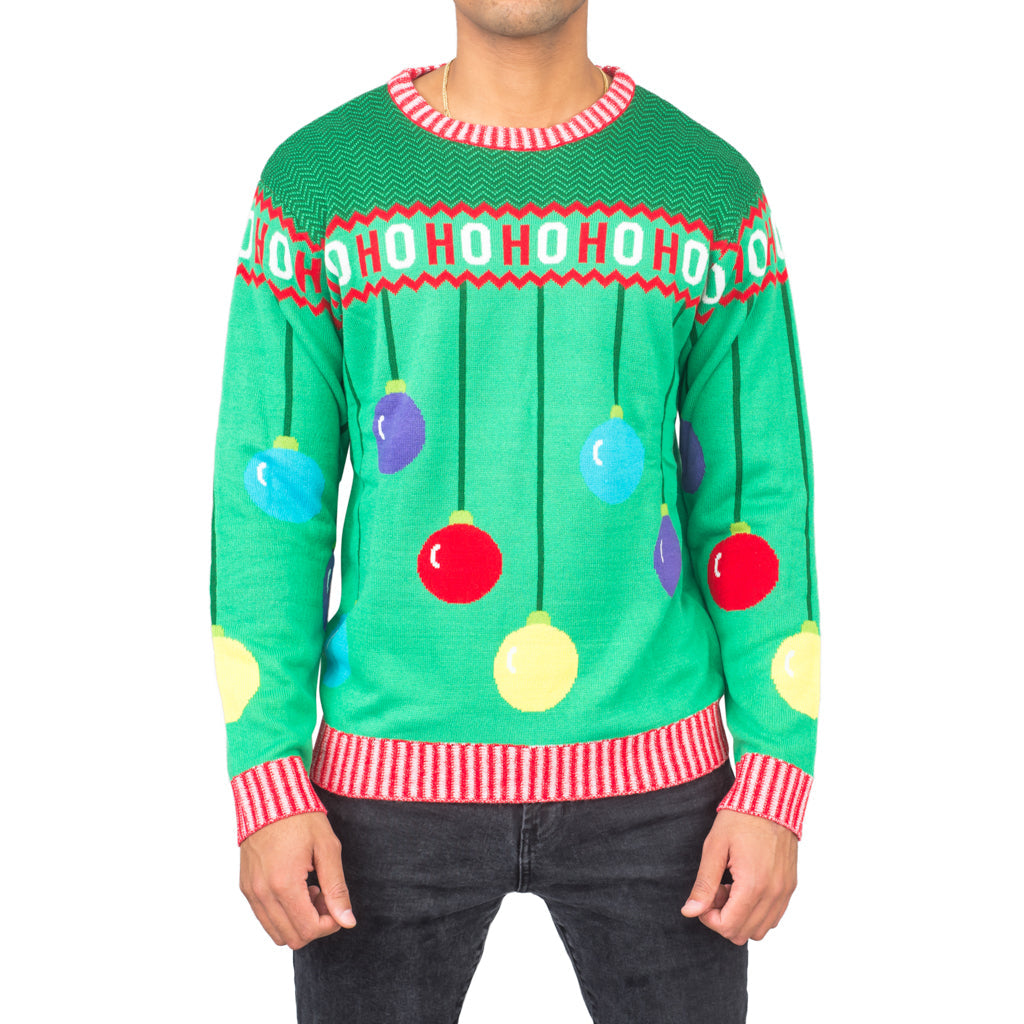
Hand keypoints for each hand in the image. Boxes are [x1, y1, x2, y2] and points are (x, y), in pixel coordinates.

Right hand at [239, 810, 356, 949]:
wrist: (271, 795)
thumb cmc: (301, 817)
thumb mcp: (328, 848)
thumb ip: (337, 889)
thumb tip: (347, 922)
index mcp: (284, 884)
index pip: (308, 930)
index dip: (329, 924)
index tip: (336, 904)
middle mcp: (262, 893)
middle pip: (292, 938)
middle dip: (314, 924)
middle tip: (324, 895)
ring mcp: (251, 891)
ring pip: (276, 932)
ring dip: (297, 920)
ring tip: (310, 889)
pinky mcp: (246, 887)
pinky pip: (264, 917)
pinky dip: (282, 912)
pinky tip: (295, 886)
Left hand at [680, 808, 796, 943]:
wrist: (770, 799)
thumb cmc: (740, 818)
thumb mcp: (714, 847)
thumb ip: (704, 884)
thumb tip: (690, 912)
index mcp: (753, 885)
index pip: (728, 927)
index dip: (709, 918)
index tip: (705, 897)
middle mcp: (774, 894)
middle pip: (744, 933)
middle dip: (724, 917)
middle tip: (717, 889)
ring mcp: (785, 892)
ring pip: (761, 929)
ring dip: (741, 916)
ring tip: (731, 887)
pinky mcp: (790, 886)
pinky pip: (774, 916)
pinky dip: (757, 911)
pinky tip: (746, 886)